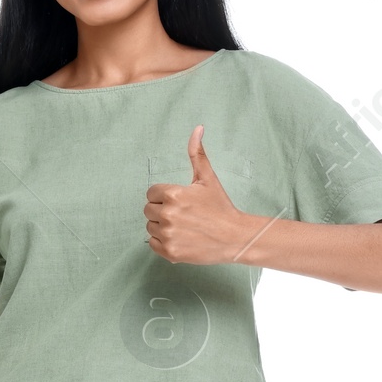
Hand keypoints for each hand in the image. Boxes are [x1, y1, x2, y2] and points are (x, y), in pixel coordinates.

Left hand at [144, 127, 245, 263]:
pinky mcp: (169, 253)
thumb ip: (197, 154)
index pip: (151, 193)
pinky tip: (180, 237)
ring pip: (150, 227)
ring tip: (183, 226)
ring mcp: (168, 235)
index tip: (179, 201)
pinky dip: (163, 242)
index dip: (163, 195)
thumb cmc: (220, 206)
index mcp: (174, 195)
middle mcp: (168, 215)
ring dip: (161, 226)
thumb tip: (197, 128)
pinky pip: (152, 244)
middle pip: (148, 209)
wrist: (234, 237)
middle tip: (182, 214)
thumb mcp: (208, 178)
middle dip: (161, 210)